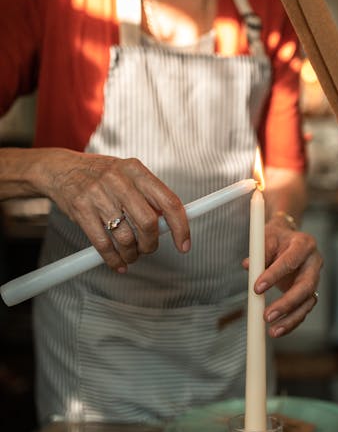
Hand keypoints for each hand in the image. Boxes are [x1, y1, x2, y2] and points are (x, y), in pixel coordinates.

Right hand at [42, 149, 190, 271]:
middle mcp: (119, 179)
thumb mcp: (126, 175)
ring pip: (125, 237)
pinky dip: (113, 259)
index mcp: (136, 170)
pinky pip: (103, 244)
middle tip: (147, 248)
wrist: (59, 169)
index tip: (184, 244)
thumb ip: (147, 196)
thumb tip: (169, 224)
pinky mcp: (81, 209)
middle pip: (148, 223)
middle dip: (151, 244)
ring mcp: (98, 194)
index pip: (169, 201)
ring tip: (130, 254)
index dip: (180, 227)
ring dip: (132, 253)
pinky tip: (117, 262)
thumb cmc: (99, 175)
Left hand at [243, 214, 322, 337]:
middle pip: (306, 286)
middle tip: (267, 316)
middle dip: (287, 303)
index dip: (274, 275)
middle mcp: (314, 262)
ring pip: (308, 302)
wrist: (287, 239)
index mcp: (304, 244)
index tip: (256, 288)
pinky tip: (278, 330)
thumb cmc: (276, 238)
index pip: (290, 261)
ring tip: (273, 331)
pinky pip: (303, 310)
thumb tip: (248, 266)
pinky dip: (291, 322)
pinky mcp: (310, 292)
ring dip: (291, 318)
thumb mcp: (266, 238)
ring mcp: (314, 279)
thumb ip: (259, 253)